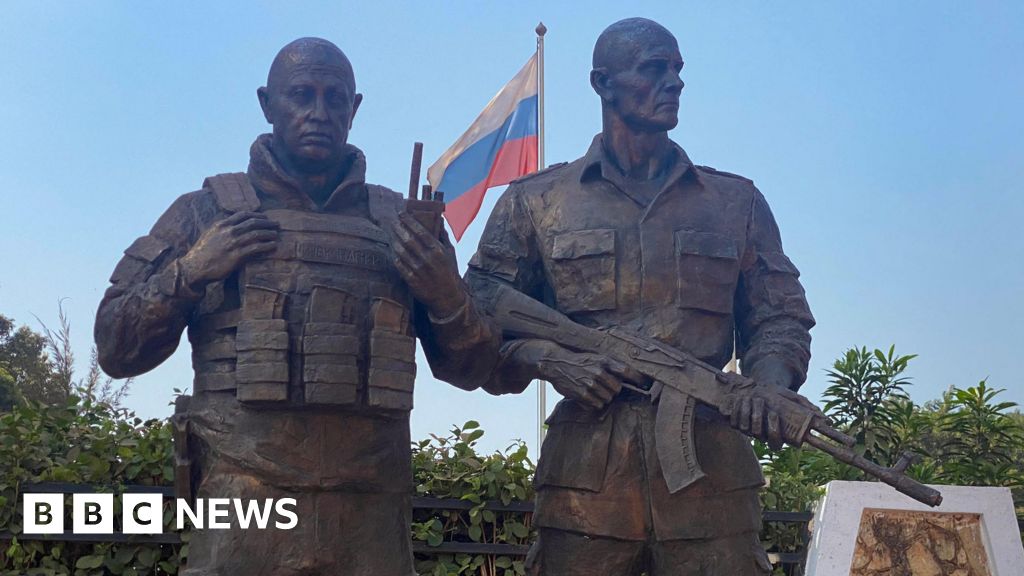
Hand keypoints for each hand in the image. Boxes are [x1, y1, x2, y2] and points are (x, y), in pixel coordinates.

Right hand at [179, 212, 278, 287]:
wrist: (195, 267)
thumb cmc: (202, 252)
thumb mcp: (210, 234)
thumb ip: (222, 228)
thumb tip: (234, 224)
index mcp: (222, 224)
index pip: (243, 214)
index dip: (257, 215)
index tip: (265, 217)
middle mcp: (228, 231)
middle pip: (253, 222)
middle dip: (267, 222)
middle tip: (276, 224)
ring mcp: (233, 243)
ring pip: (257, 233)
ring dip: (269, 233)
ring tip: (276, 235)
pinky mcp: (237, 256)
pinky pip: (257, 248)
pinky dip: (267, 245)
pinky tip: (273, 245)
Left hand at [390, 212, 463, 316]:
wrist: (447, 297)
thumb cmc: (449, 272)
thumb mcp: (450, 253)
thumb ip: (443, 235)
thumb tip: (438, 218)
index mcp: (438, 251)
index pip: (420, 232)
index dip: (409, 221)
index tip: (401, 214)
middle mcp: (428, 260)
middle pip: (408, 240)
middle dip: (399, 229)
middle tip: (393, 222)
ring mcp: (419, 271)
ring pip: (401, 252)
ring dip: (395, 241)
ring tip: (392, 234)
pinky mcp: (412, 281)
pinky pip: (399, 265)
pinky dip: (396, 256)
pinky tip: (394, 251)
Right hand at [514, 340, 645, 409]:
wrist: (555, 362)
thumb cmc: (577, 361)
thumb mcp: (594, 358)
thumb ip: (609, 366)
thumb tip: (627, 378)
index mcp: (604, 361)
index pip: (626, 371)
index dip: (638, 379)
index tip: (646, 385)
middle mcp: (599, 372)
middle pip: (617, 389)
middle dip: (613, 390)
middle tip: (604, 387)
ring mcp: (591, 384)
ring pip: (608, 398)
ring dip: (603, 397)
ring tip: (592, 390)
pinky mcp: (582, 394)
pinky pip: (596, 405)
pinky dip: (594, 403)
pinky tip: (586, 395)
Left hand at [725, 371, 822, 449]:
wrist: (761, 387)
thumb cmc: (781, 396)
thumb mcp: (795, 399)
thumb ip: (809, 409)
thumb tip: (827, 420)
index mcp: (777, 433)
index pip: (776, 444)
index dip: (775, 433)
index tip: (775, 415)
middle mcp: (762, 434)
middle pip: (759, 435)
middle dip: (758, 418)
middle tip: (761, 401)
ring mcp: (748, 429)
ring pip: (746, 427)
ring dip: (747, 411)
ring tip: (751, 397)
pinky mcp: (736, 422)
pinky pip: (734, 421)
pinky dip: (736, 410)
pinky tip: (741, 399)